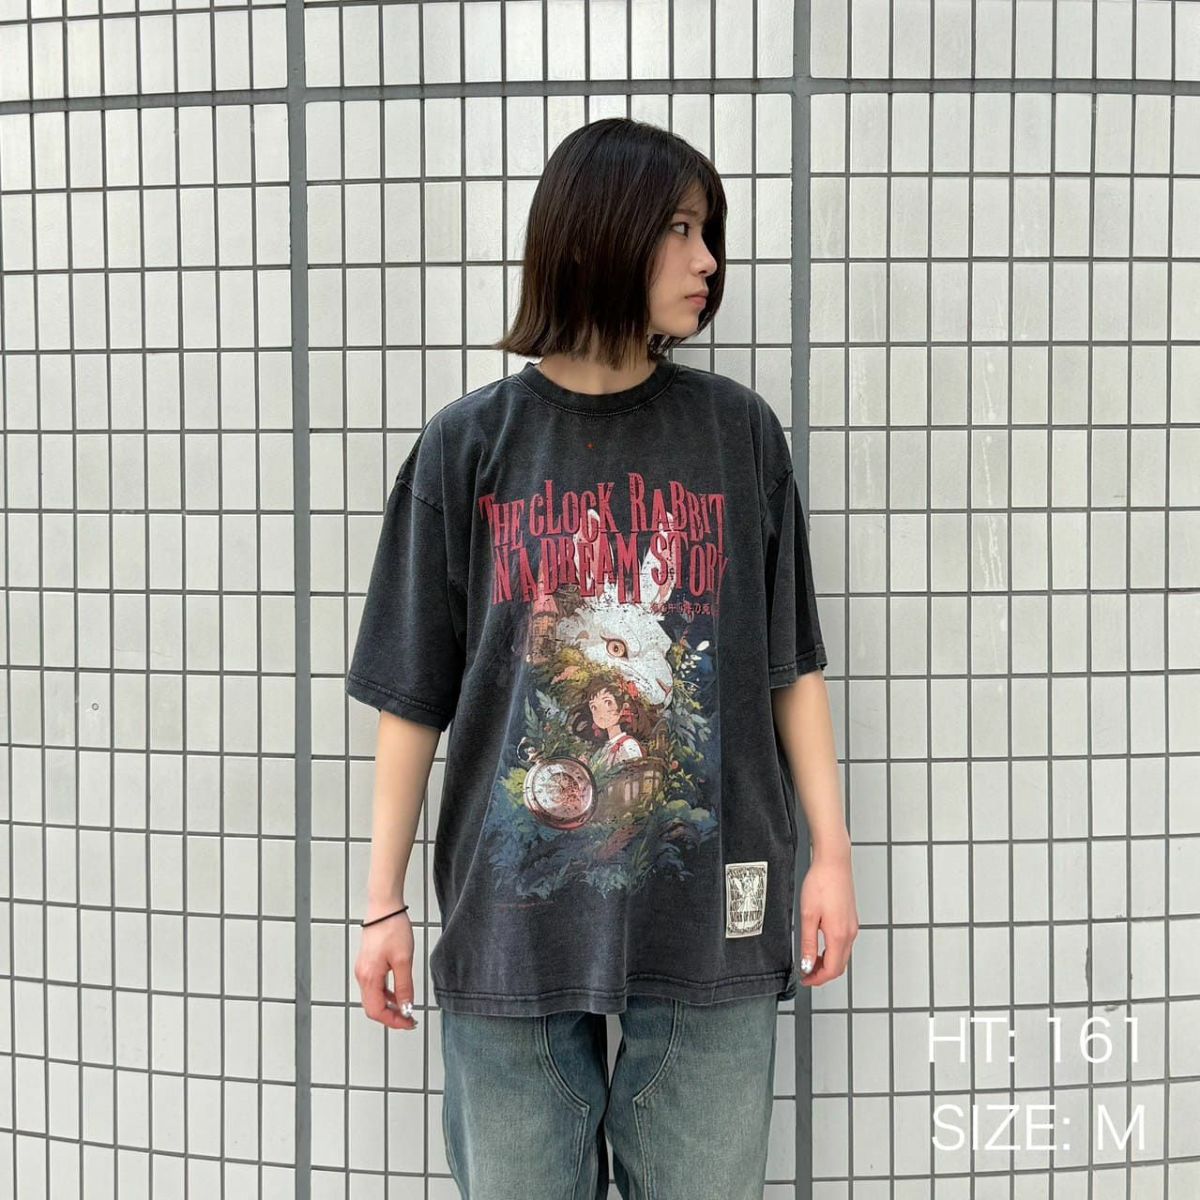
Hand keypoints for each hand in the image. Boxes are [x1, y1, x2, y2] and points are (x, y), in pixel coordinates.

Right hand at [354, 904, 418, 1029]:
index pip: (377, 1011)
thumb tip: (406, 1007)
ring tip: (406, 1009)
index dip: (393, 1021)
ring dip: (389, 1006)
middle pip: (373, 1008)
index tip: (408, 1023)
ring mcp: (364, 969)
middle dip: (391, 1016)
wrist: (384, 907)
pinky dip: (386, 994)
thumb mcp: (404, 960)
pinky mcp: (368, 963)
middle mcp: (362, 975)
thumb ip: (404, 986)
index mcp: (369, 977)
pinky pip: (375, 986)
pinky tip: (398, 993)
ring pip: (374, 998)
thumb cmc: (392, 928)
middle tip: (408, 1020)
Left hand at [797, 844, 858, 987]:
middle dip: (823, 974)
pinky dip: (833, 951)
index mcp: (839, 935)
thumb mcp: (808, 916)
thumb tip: (807, 964)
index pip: (832, 970)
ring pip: (843, 955)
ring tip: (810, 960)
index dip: (818, 979)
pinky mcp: (851, 919)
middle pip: (840, 966)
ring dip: (828, 963)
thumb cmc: (821, 883)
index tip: (805, 980)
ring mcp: (852, 926)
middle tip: (806, 974)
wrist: (834, 862)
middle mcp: (850, 933)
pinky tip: (820, 946)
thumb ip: (808, 943)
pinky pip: (844, 944)